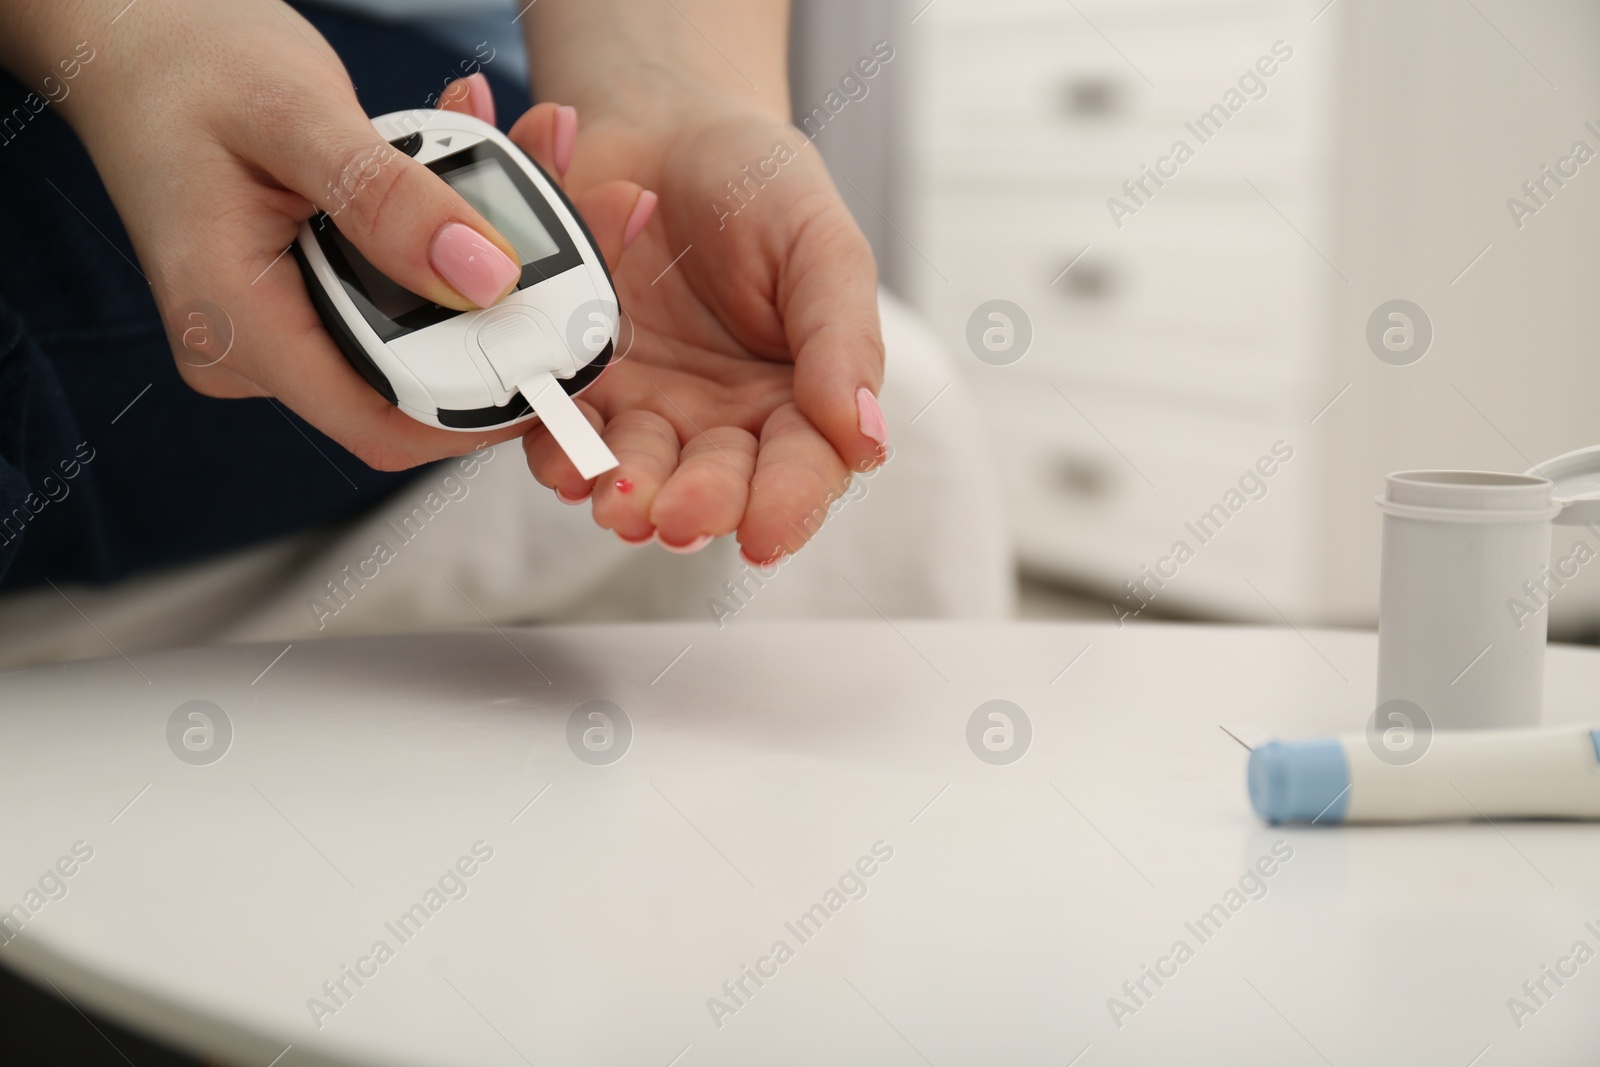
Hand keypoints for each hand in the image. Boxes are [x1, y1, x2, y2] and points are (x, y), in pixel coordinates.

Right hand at [38, 1, 648, 470]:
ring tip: (536, 147)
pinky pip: (408, 289)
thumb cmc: (187, 62)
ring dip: (495, 251)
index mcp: (235, 324)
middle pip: (423, 375)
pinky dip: (454, 231)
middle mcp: (259, 348)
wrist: (135, 37)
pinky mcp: (314, 298)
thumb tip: (488, 279)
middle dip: (516, 304)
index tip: (567, 349)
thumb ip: (388, 199)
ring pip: (426, 326)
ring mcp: (288, 328)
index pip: (384, 423)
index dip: (487, 409)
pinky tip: (482, 148)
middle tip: (583, 210)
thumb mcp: (294, 114)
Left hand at [514, 103, 887, 563]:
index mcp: (798, 398)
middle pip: (717, 485)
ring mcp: (646, 406)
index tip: (764, 535)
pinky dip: (559, 450)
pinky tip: (563, 462)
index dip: (788, 506)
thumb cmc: (759, 186)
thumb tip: (865, 438)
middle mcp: (722, 420)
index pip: (804, 467)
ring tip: (617, 501)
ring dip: (626, 493)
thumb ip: (843, 338)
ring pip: (637, 472)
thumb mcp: (820, 244)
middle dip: (699, 506)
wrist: (663, 125)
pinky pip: (564, 429)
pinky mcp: (578, 382)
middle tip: (678, 515)